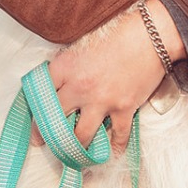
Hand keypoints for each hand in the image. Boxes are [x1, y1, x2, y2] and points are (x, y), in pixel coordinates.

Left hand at [31, 0, 184, 151]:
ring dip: (77, 148)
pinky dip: (116, 147)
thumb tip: (58, 81)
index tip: (35, 122)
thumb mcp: (82, 42)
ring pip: (81, 136)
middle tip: (46, 143)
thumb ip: (68, 64)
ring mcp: (102, 100)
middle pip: (56, 119)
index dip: (36, 111)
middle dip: (49, 135)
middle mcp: (79, 86)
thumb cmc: (118, 32)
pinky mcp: (124, 108)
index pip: (41, 95)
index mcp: (65, 67)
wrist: (151, 33)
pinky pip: (117, 136)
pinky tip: (112, 153)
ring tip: (74, 155)